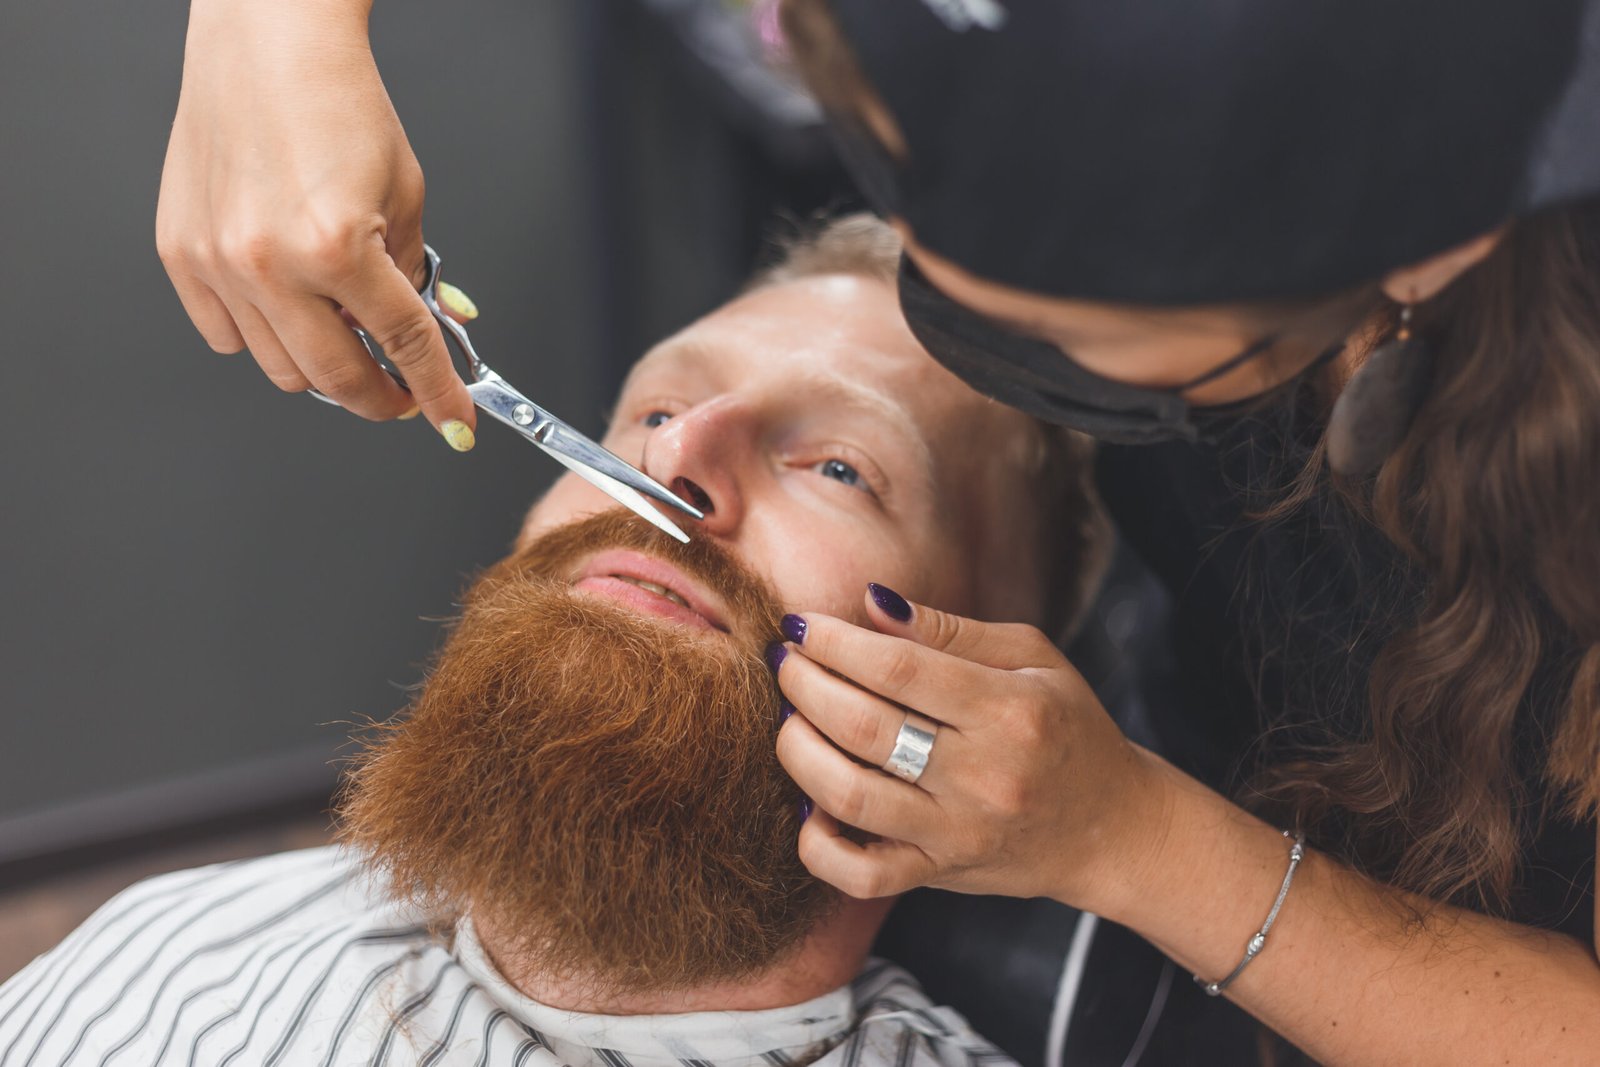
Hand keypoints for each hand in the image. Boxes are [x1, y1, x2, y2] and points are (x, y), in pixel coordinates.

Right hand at [156, 0, 477, 446]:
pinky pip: (226, 336)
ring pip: (281, 368)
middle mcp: (271, 262)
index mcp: (338, 245)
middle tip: (402, 390)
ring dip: (323, 366)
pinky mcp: (181, 255)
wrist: (268, 47)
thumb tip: (433, 332)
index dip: (438, 392)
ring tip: (345, 332)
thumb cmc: (338, 104)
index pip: (404, 346)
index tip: (453, 422)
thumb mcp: (406, 195)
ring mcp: (219, 264)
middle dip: (381, 395)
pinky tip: (289, 303)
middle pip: (337, 378)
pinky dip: (264, 335)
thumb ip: (415, 276)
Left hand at [773, 585, 1169, 905]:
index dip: (835, 642)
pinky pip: (860, 873)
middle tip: (783, 662)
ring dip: (798, 749)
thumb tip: (869, 603)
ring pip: (850, 795)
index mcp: (1009, 709)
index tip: (801, 625)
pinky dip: (817, 843)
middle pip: (864, 725)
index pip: (897, 667)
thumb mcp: (1031, 657)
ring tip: (788, 717)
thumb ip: (948, 629)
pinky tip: (806, 803)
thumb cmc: (1066, 726)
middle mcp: (983, 774)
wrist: (1111, 827)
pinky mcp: (940, 873)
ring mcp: (958, 832)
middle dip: (804, 685)